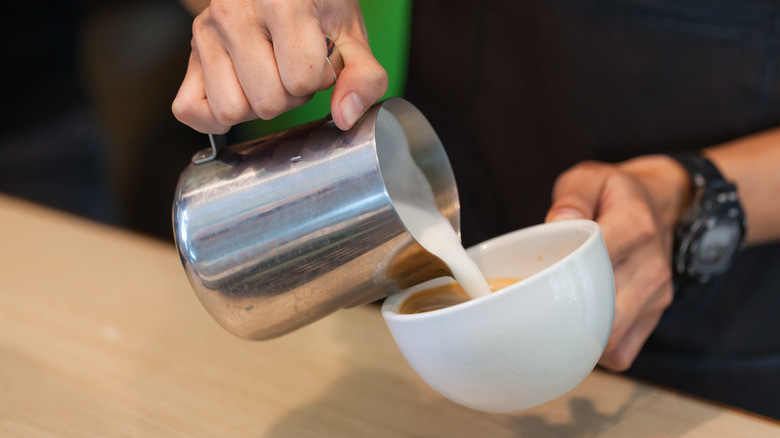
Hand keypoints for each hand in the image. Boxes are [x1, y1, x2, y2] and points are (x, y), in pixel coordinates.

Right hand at [172, 0, 387, 133]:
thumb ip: (363, 76)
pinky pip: (190, 110)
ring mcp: (206, 32)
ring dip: (257, 104)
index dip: (319, 79)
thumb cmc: (316, 7)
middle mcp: (234, 12)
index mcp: (281, 1)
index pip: (302, 79)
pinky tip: (240, 92)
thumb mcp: (350, 34)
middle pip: (267, 102)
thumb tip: (345, 117)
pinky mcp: (189, 53)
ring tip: (269, 74)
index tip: (319, 58)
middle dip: (289, 95)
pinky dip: (216, 115)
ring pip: (231, 110)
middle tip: (292, 68)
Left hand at [545, 156, 690, 370]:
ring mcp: (656, 295)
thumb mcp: (591, 178)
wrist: (664, 204)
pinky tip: (578, 328)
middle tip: (532, 304)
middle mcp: (651, 265)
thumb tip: (558, 222)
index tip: (535, 275)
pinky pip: (623, 351)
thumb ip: (572, 196)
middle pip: (604, 309)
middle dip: (564, 313)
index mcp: (635, 226)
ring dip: (578, 334)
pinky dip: (597, 349)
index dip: (563, 271)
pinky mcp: (655, 316)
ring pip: (613, 337)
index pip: (599, 256)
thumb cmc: (616, 194)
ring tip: (553, 316)